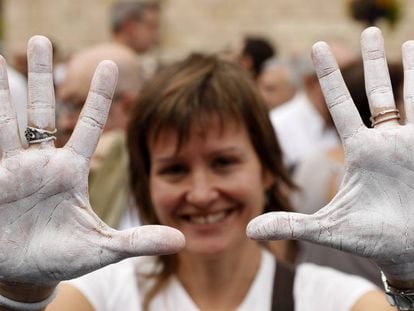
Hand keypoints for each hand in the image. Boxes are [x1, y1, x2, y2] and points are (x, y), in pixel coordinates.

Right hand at [0, 36, 183, 286]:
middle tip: (43, 39)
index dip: (101, 95)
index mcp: (71, 172)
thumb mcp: (101, 248)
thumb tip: (181, 240)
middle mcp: (43, 163)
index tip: (109, 63)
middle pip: (43, 110)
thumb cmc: (61, 258)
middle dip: (41, 76)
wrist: (23, 274)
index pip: (91, 124)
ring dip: (3, 88)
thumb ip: (138, 241)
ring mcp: (14, 168)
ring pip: (10, 119)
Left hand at [247, 27, 413, 283]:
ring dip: (408, 67)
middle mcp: (385, 142)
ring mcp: (411, 144)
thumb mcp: (328, 228)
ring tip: (407, 39)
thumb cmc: (374, 240)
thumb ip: (289, 225)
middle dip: (371, 62)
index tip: (316, 48)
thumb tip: (247, 230)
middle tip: (365, 30)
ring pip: (409, 95)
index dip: (329, 77)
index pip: (340, 106)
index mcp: (360, 152)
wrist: (411, 251)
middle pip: (377, 92)